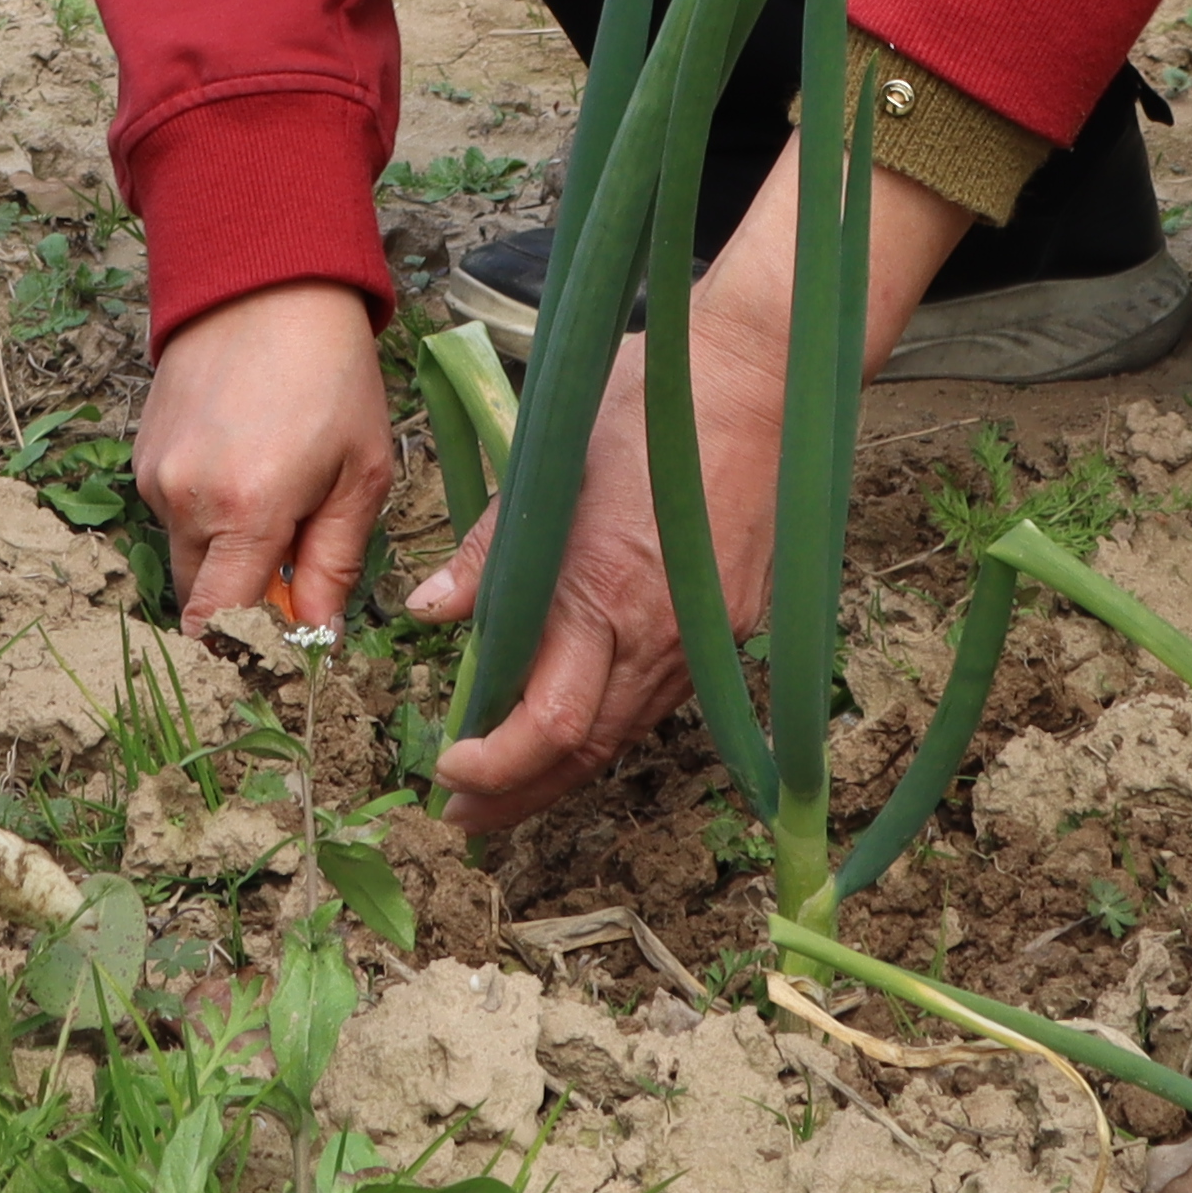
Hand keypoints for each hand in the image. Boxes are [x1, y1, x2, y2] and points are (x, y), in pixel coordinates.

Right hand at [138, 280, 406, 640]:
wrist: (265, 284)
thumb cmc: (330, 376)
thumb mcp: (359, 474)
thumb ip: (335, 565)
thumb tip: (317, 637)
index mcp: (245, 511)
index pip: (219, 623)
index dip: (249, 646)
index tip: (284, 639)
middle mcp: (185, 500)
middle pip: (203, 596)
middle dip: (245, 592)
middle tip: (295, 545)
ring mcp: (153, 475)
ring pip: (188, 553)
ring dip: (226, 546)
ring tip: (271, 481)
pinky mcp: (141, 455)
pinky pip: (172, 511)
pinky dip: (206, 508)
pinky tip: (241, 458)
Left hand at [404, 163, 968, 839]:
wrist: (764, 375)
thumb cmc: (647, 400)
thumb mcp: (553, 462)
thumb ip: (491, 549)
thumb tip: (428, 611)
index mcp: (603, 589)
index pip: (546, 725)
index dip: (494, 770)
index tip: (445, 775)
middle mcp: (660, 631)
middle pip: (584, 751)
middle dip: (517, 796)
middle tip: (462, 818)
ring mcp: (707, 634)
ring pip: (628, 732)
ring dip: (565, 768)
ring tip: (508, 785)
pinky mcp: (737, 623)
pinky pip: (667, 695)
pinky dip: (615, 722)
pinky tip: (581, 717)